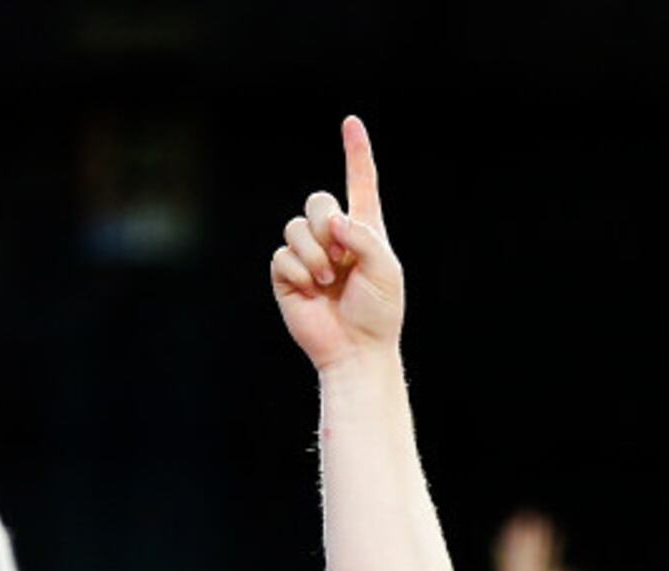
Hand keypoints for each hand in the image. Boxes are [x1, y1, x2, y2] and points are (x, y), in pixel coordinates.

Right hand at [272, 116, 402, 371]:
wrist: (357, 349)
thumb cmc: (379, 312)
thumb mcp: (386, 269)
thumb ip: (364, 236)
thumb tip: (331, 221)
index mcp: (364, 230)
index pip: (360, 183)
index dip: (356, 153)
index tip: (352, 122)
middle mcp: (334, 237)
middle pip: (317, 200)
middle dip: (325, 223)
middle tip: (341, 255)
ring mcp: (309, 255)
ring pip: (295, 226)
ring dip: (315, 254)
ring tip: (329, 280)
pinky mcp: (287, 274)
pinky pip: (283, 255)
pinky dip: (300, 272)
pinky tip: (312, 291)